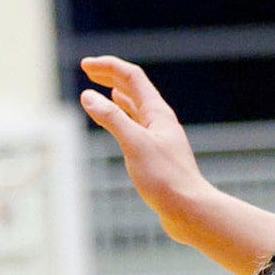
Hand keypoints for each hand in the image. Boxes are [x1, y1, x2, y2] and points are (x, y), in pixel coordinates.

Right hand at [80, 56, 211, 223]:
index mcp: (157, 112)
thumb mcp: (134, 144)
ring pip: (136, 107)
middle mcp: (160, 120)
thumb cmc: (165, 178)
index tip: (85, 65)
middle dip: (110, 76)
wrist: (189, 210)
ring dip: (118, 95)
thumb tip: (88, 96)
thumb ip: (111, 119)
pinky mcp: (157, 154)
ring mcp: (159, 137)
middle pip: (134, 88)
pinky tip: (120, 121)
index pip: (131, 77)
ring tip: (102, 89)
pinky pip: (138, 126)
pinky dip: (124, 118)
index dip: (108, 66)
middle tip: (88, 69)